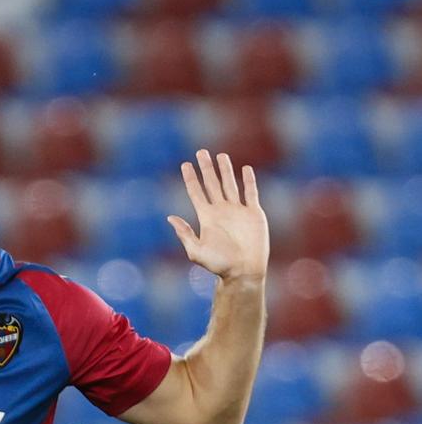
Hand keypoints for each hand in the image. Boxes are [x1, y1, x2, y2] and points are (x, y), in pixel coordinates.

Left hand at [167, 151, 268, 283]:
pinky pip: (251, 193)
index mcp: (207, 217)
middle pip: (212, 184)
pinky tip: (245, 169)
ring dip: (225, 170)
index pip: (196, 193)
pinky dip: (249, 181)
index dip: (190, 178)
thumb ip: (185, 234)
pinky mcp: (253, 214)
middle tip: (201, 152)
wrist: (243, 272)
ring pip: (230, 184)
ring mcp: (238, 211)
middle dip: (206, 168)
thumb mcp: (196, 251)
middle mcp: (221, 211)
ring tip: (220, 156)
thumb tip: (170, 218)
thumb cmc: (219, 265)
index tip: (185, 164)